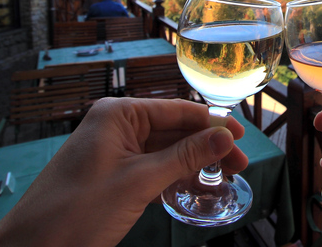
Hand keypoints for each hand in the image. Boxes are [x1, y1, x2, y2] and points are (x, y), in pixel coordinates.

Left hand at [0, 98, 247, 246]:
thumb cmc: (77, 211)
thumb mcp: (139, 181)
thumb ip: (185, 156)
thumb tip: (225, 136)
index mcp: (119, 114)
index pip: (177, 110)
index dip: (213, 123)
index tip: (243, 137)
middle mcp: (117, 125)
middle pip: (175, 130)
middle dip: (208, 146)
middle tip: (239, 165)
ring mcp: (114, 151)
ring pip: (166, 150)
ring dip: (195, 163)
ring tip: (226, 177)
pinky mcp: (113, 174)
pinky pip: (152, 167)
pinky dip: (175, 176)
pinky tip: (196, 185)